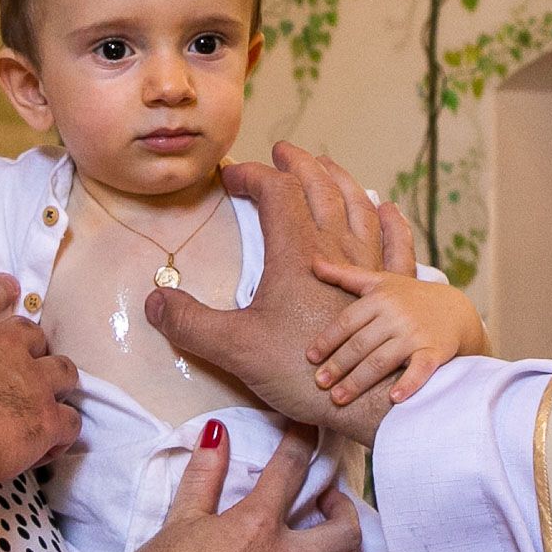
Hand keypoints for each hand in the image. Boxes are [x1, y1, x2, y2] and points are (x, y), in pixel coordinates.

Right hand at [0, 273, 79, 487]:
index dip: (1, 291)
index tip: (11, 287)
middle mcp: (7, 346)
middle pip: (33, 335)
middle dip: (31, 347)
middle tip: (22, 362)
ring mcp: (33, 382)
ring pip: (63, 371)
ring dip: (57, 382)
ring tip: (50, 396)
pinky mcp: (46, 420)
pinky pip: (69, 423)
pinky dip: (61, 432)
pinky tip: (51, 444)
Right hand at [143, 142, 418, 436]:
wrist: (374, 400)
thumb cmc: (306, 372)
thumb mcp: (235, 349)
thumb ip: (190, 323)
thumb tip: (154, 301)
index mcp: (296, 253)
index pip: (276, 192)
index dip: (252, 175)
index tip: (230, 176)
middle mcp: (336, 250)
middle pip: (320, 188)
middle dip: (298, 165)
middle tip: (283, 152)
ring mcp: (370, 268)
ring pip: (360, 206)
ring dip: (341, 180)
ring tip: (328, 167)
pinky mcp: (394, 292)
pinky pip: (397, 243)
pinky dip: (390, 220)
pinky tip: (387, 210)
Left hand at [307, 270, 487, 406]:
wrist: (455, 310)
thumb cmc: (409, 297)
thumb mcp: (379, 282)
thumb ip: (345, 275)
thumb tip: (313, 262)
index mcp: (380, 299)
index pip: (347, 322)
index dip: (327, 340)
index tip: (310, 358)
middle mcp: (396, 316)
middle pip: (360, 344)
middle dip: (338, 365)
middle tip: (319, 384)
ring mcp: (416, 335)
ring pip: (381, 360)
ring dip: (358, 381)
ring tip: (338, 398)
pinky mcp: (435, 352)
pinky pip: (420, 369)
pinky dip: (409, 384)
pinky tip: (393, 398)